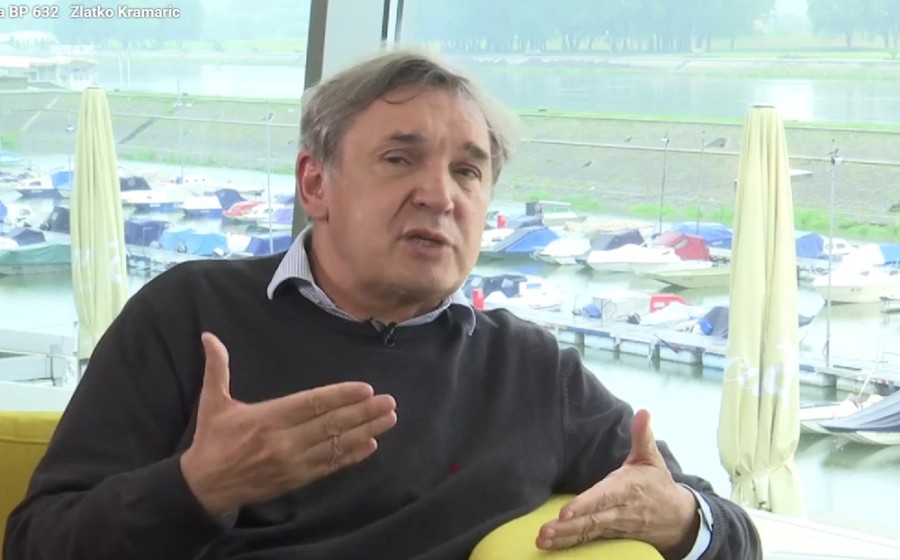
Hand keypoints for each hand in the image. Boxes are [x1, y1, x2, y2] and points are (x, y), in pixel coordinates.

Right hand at [180, 332, 397, 516]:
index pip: (310, 404)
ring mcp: (292, 463)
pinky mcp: (296, 480)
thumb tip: (209, 335)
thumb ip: (216, 367)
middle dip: (362, 413)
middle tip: (389, 402)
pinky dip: (351, 456)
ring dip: (365, 431)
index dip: (340, 396)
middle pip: (330, 425)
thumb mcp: (212, 402)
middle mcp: (283, 442)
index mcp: (266, 419)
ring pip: (335, 445)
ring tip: (388, 419)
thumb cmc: (213, 440)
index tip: (365, 389)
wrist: (204, 488)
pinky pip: (329, 467)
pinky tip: (370, 446)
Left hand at [536, 410, 698, 558]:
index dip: (585, 504)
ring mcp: (615, 525)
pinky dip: (570, 544)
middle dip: (568, 526)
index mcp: (627, 487)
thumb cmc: (658, 483)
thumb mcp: (652, 457)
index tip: (565, 511)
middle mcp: (620, 509)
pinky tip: (551, 545)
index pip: (604, 496)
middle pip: (592, 519)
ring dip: (564, 537)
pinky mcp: (610, 535)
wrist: (678, 518)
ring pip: (588, 532)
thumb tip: (643, 412)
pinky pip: (589, 541)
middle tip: (545, 530)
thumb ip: (643, 436)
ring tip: (543, 539)